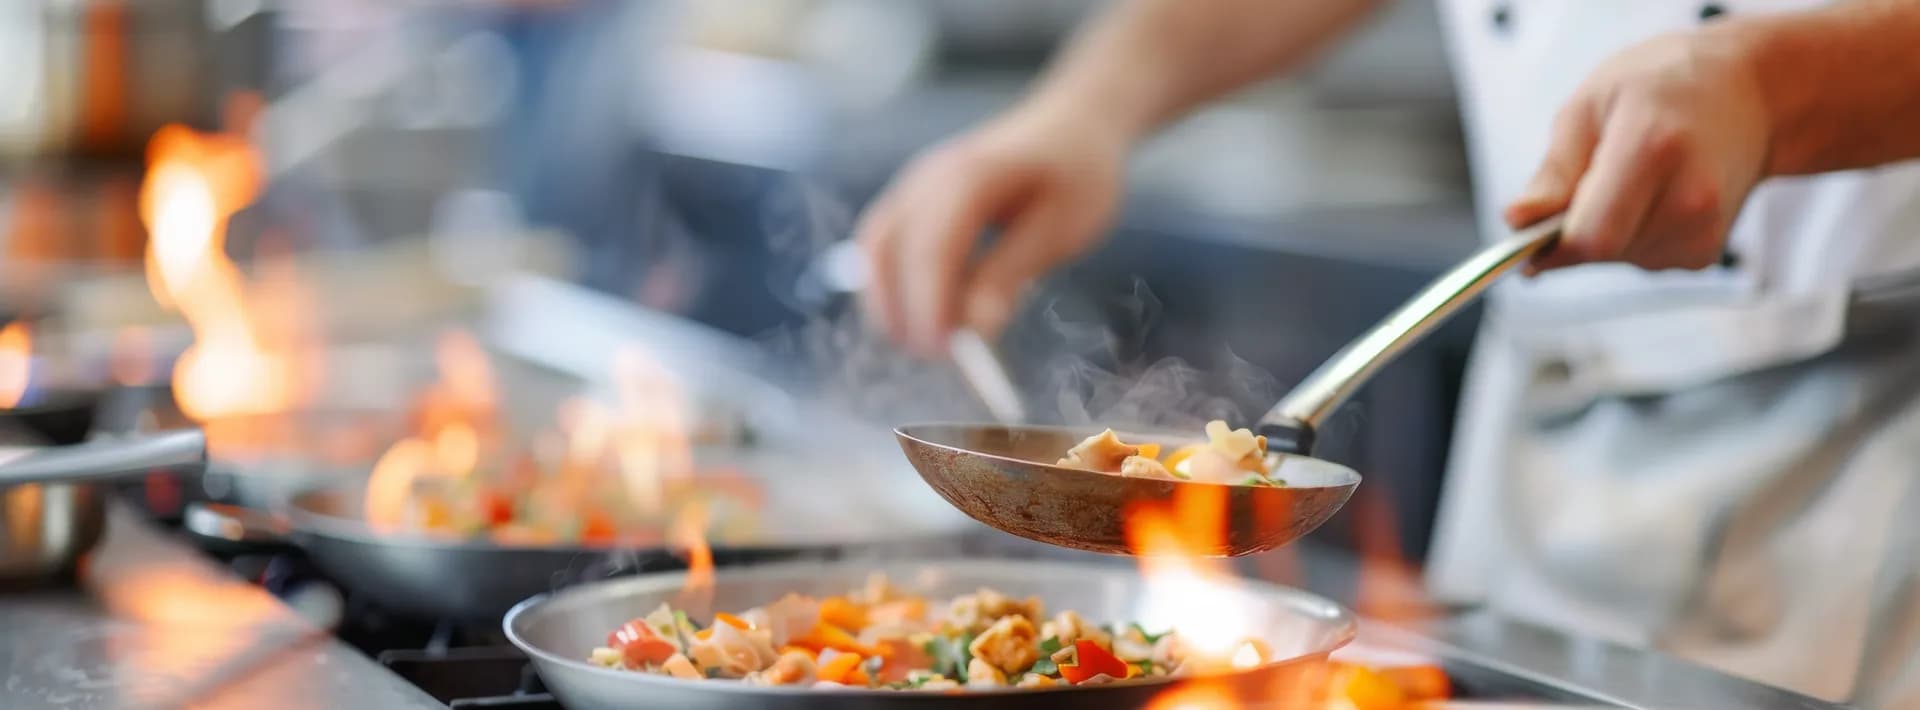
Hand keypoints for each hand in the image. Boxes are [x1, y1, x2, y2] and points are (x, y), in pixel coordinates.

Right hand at [855, 102, 1130, 356]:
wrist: (1072, 126)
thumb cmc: (1075, 174)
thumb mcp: (1059, 227)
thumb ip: (1011, 273)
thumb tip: (976, 328)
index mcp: (968, 176)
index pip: (931, 248)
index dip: (929, 304)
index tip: (943, 351)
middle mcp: (927, 177)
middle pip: (888, 250)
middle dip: (903, 310)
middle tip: (937, 356)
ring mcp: (912, 186)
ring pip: (874, 251)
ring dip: (888, 302)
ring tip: (926, 343)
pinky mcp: (911, 202)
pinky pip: (881, 247)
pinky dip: (890, 285)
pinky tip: (917, 316)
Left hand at [1506, 31, 1770, 273]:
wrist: (1747, 92)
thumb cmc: (1661, 87)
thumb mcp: (1590, 106)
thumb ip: (1553, 172)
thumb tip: (1516, 221)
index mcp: (1653, 149)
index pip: (1592, 235)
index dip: (1550, 244)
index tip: (1525, 236)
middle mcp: (1689, 197)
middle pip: (1602, 251)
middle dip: (1573, 232)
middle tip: (1582, 185)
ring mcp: (1705, 229)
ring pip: (1619, 259)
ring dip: (1603, 232)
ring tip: (1627, 180)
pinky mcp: (1707, 252)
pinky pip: (1641, 261)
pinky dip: (1629, 239)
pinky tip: (1649, 198)